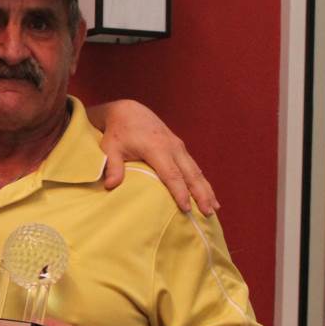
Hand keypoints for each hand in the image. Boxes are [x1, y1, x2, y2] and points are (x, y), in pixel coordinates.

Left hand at [94, 100, 217, 213]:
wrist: (129, 111)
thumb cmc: (118, 132)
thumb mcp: (110, 148)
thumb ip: (113, 166)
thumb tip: (110, 185)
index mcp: (156, 148)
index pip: (172, 174)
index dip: (180, 192)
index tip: (186, 209)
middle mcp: (172, 147)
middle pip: (190, 174)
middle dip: (201, 195)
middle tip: (208, 214)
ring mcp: (179, 146)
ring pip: (196, 171)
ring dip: (206, 190)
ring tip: (214, 209)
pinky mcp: (180, 148)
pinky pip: (194, 167)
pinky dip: (203, 182)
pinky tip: (209, 195)